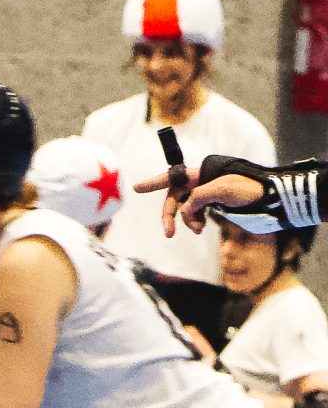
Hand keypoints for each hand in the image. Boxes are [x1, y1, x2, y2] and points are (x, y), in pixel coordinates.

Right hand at [144, 166, 263, 236]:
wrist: (272, 200)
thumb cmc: (250, 190)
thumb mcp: (222, 191)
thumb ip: (197, 199)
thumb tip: (186, 210)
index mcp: (201, 174)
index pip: (172, 177)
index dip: (153, 183)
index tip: (137, 188)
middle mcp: (201, 183)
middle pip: (175, 198)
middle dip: (170, 216)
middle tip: (169, 233)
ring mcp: (207, 194)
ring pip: (185, 209)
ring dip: (187, 221)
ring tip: (199, 230)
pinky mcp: (214, 205)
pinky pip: (195, 214)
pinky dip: (195, 222)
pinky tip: (201, 228)